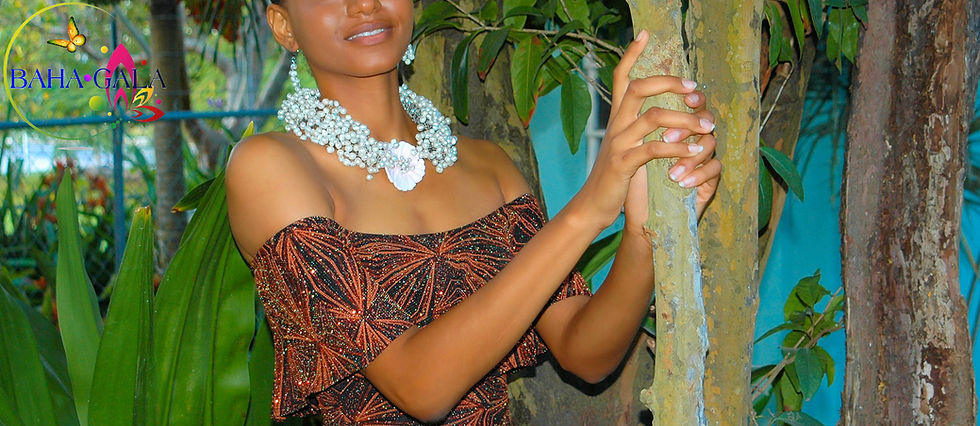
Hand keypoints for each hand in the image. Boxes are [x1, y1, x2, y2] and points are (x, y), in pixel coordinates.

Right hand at [570, 30, 716, 230]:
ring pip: (652, 117)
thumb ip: (636, 125)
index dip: (631, 55)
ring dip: (685, 120)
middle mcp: (616, 125)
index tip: (645, 34)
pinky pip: (654, 150)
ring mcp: (618, 144)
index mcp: (617, 118)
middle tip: (695, 89)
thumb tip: (659, 109)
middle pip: (639, 88)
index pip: (621, 78)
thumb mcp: (623, 144)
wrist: (593, 204)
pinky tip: (695, 152)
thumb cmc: (614, 175)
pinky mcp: (624, 165)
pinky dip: (679, 149)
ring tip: (707, 128)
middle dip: (669, 82)